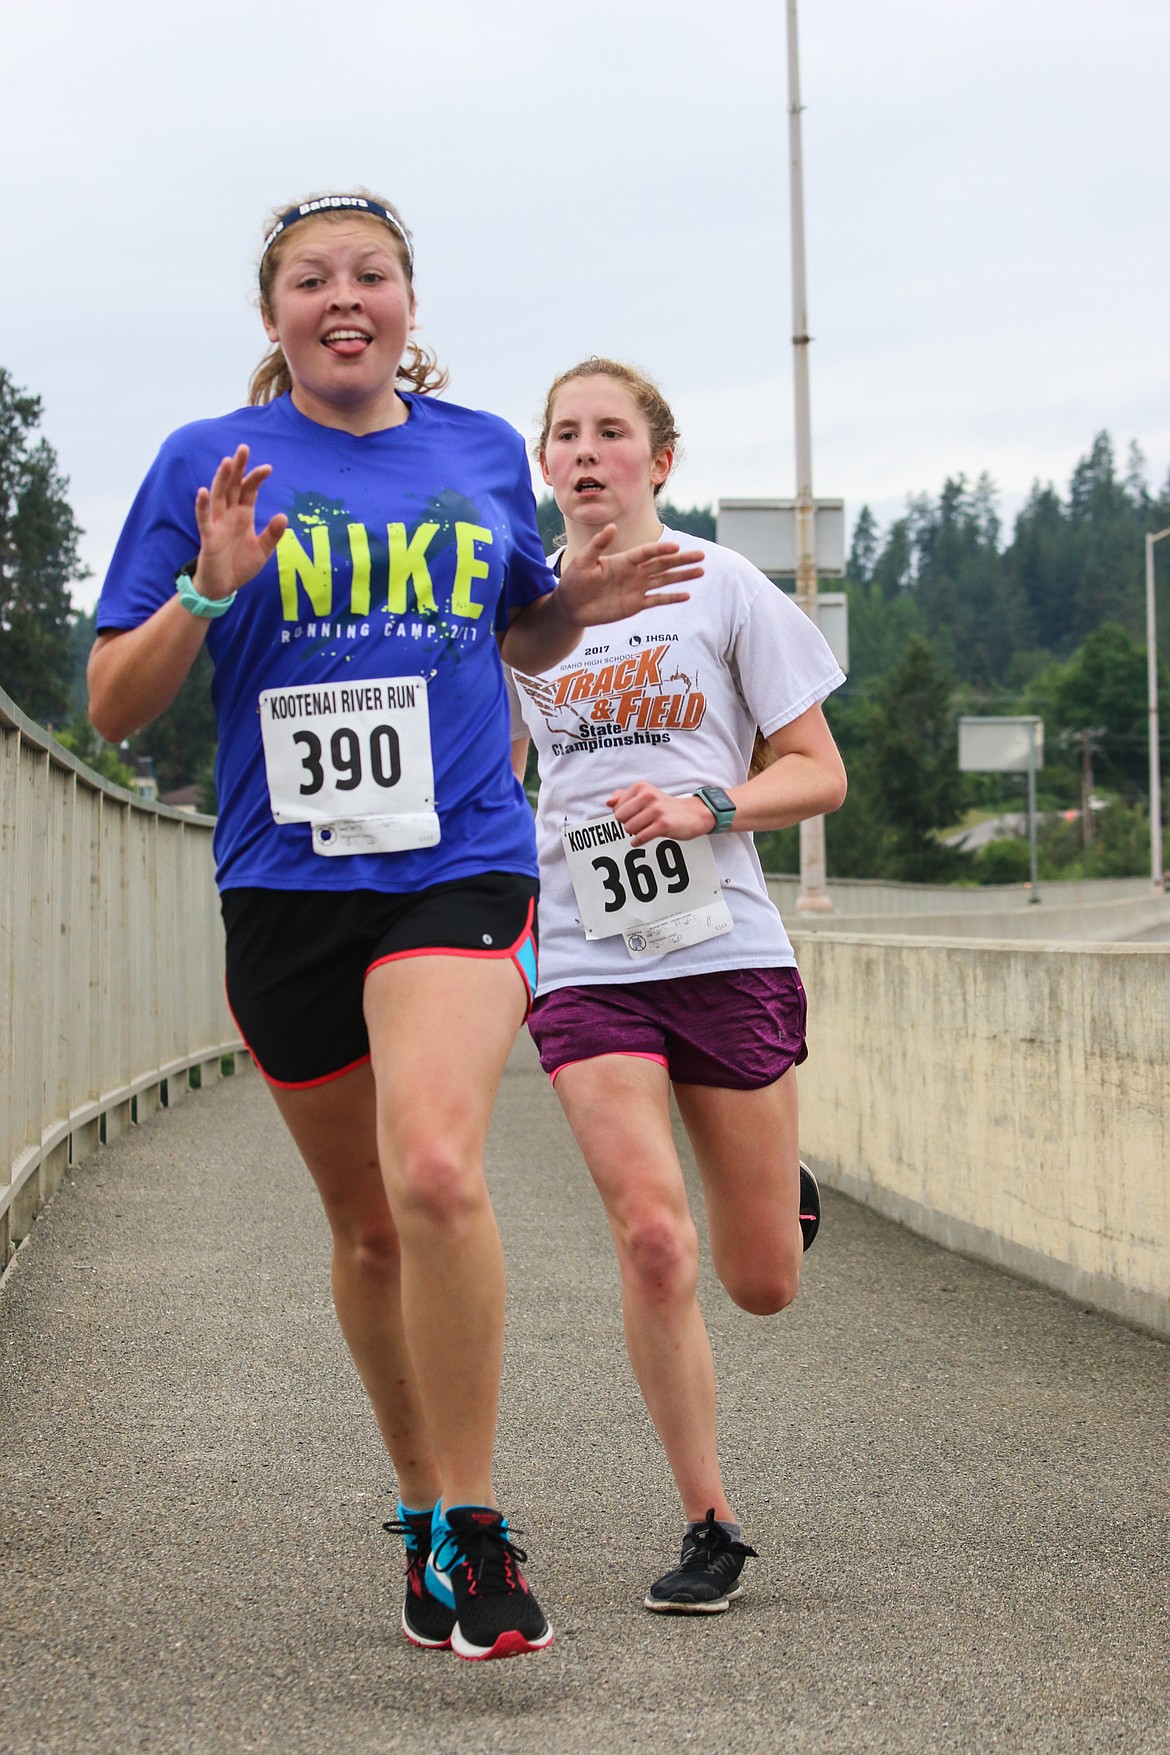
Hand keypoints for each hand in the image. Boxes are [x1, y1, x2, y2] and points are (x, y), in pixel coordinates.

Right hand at [192, 445, 287, 600]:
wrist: (223, 587)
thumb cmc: (240, 566)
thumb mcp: (263, 551)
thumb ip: (272, 534)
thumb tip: (283, 517)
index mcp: (243, 515)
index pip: (248, 490)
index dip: (256, 478)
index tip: (267, 467)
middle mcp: (228, 515)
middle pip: (232, 486)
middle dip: (237, 468)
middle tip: (243, 448)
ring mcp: (216, 524)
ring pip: (218, 496)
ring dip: (221, 479)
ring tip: (227, 462)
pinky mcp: (208, 537)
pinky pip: (203, 519)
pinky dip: (202, 506)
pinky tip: (203, 491)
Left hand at [556, 526, 702, 627]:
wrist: (570, 607)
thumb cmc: (574, 581)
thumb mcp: (583, 561)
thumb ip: (598, 545)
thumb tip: (612, 527)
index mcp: (624, 560)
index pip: (647, 553)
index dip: (661, 549)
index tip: (676, 547)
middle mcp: (634, 572)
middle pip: (662, 564)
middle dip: (682, 560)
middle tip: (701, 555)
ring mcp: (636, 589)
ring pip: (664, 580)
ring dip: (682, 576)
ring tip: (701, 571)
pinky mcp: (635, 605)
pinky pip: (657, 600)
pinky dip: (672, 598)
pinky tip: (687, 594)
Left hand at [608, 781, 717, 846]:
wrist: (693, 814)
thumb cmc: (666, 806)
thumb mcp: (646, 795)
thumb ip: (625, 796)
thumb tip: (609, 802)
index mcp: (641, 787)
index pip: (616, 807)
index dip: (623, 815)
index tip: (635, 815)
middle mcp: (648, 796)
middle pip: (620, 818)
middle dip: (628, 824)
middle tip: (640, 823)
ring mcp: (657, 810)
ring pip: (629, 828)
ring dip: (635, 833)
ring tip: (646, 829)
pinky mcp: (663, 824)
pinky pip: (640, 837)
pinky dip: (638, 841)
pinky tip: (642, 839)